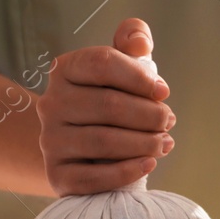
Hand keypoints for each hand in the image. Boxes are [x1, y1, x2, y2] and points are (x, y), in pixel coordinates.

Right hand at [37, 18, 175, 194]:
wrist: (78, 148)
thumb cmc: (108, 100)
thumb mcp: (121, 67)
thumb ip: (132, 42)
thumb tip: (138, 41)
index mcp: (65, 70)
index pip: (102, 63)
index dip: (139, 77)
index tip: (163, 92)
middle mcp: (51, 103)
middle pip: (108, 105)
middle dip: (149, 114)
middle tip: (169, 121)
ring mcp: (50, 140)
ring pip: (103, 141)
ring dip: (144, 143)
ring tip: (165, 143)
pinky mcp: (57, 174)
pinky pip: (93, 177)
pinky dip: (126, 171)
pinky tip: (149, 164)